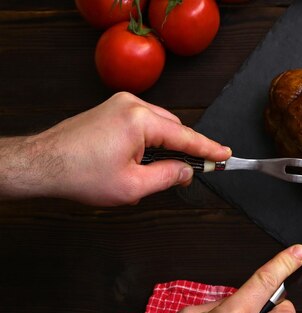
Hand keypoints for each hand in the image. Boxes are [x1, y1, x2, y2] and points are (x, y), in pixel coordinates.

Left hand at [0, 92, 230, 205]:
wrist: (42, 164)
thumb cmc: (80, 174)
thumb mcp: (133, 186)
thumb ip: (168, 176)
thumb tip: (187, 170)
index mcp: (140, 120)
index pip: (186, 137)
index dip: (209, 149)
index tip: (226, 155)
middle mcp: (132, 104)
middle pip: (174, 128)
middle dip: (183, 151)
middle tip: (188, 174)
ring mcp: (121, 103)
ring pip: (160, 125)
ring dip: (164, 147)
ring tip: (152, 172)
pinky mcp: (112, 108)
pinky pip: (144, 122)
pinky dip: (150, 140)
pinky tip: (140, 160)